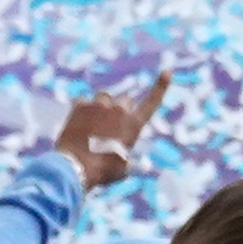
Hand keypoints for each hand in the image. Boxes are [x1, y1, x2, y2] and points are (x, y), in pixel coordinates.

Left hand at [57, 70, 169, 189]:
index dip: (161, 86)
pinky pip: (83, 102)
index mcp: (134, 124)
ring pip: (103, 98)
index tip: (167, 71)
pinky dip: (81, 110)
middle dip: (119, 110)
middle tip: (108, 128)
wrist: (75, 167)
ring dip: (101, 108)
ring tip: (92, 127)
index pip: (152, 101)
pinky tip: (77, 125)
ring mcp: (99, 105)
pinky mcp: (80, 105)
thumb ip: (128, 160)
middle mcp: (120, 110)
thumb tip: (132, 165)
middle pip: (124, 101)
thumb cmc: (102, 172)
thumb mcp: (123, 169)